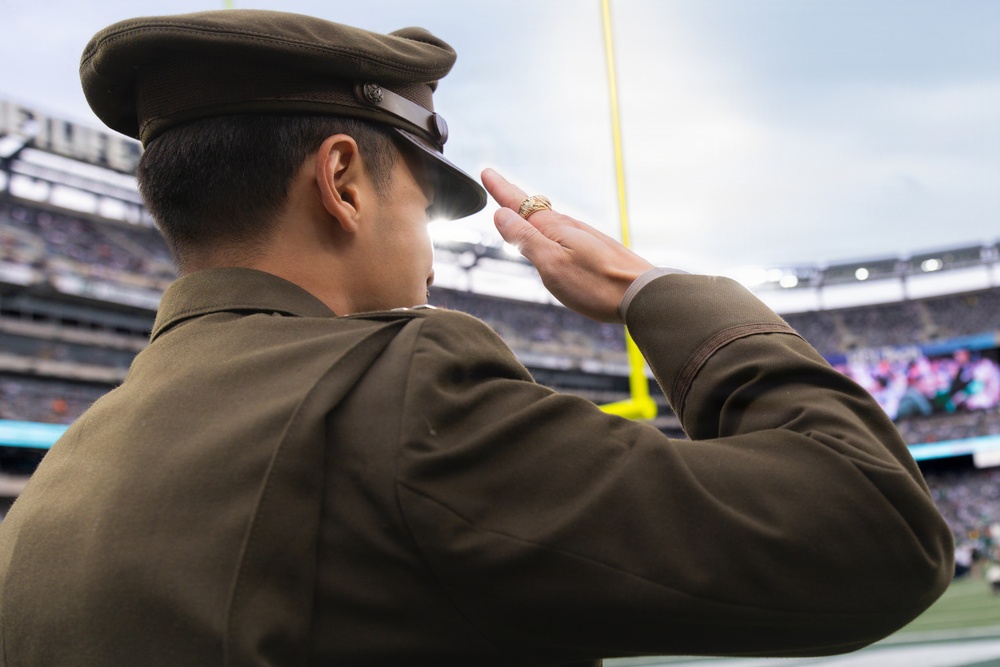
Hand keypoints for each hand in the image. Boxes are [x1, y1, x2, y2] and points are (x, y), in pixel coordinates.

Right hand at [481, 168, 653, 323]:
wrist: (642, 295)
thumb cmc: (595, 284)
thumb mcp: (551, 264)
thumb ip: (525, 239)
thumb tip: (500, 214)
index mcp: (555, 228)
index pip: (520, 204)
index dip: (501, 188)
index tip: (486, 172)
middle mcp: (569, 227)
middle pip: (534, 209)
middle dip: (513, 198)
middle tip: (497, 184)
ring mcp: (584, 238)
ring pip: (550, 220)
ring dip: (530, 212)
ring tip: (517, 208)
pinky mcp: (595, 250)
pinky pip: (563, 232)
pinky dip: (548, 228)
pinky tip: (551, 235)